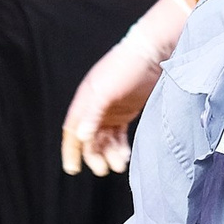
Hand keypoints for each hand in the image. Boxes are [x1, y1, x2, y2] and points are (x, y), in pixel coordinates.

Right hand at [61, 0, 188, 176]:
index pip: (71, 130)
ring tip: (120, 163)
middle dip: (94, 155)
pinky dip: (120, 147)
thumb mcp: (105, 90)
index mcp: (85, 101)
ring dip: (109, 153)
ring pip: (104, 139)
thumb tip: (80, 136)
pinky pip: (118, 135)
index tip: (72, 169)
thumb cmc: (125, 67)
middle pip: (88, 139)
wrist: (152, 54)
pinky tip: (125, 155)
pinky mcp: (125, 112)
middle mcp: (94, 107)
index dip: (71, 150)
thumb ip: (92, 113)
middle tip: (104, 169)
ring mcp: (110, 110)